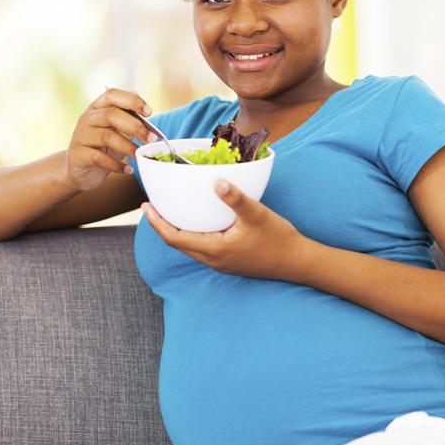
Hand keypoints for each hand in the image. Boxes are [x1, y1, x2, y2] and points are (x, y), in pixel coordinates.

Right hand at [63, 87, 158, 191]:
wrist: (82, 171)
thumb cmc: (103, 148)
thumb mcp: (117, 131)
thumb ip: (128, 119)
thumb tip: (145, 110)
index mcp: (97, 108)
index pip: (112, 94)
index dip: (131, 101)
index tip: (148, 113)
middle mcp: (87, 119)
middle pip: (111, 115)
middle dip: (135, 126)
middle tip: (151, 139)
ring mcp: (81, 136)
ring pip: (107, 136)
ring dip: (128, 147)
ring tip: (139, 155)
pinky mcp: (78, 155)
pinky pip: (99, 158)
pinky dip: (116, 165)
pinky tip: (127, 170)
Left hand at [142, 179, 309, 281]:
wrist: (298, 262)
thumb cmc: (278, 239)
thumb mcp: (256, 214)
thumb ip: (235, 198)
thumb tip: (216, 181)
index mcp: (214, 250)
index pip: (174, 238)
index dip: (157, 223)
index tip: (146, 207)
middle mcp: (213, 260)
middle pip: (177, 243)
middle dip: (162, 225)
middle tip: (153, 206)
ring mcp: (221, 263)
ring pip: (190, 247)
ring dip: (176, 230)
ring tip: (170, 211)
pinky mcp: (229, 261)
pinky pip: (202, 247)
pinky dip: (192, 233)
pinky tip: (198, 220)